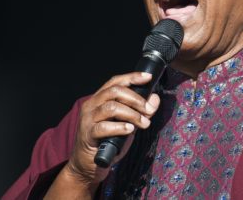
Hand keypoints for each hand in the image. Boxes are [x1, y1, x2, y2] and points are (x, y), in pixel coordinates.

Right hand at [65, 71, 160, 185]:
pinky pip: (103, 127)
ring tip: (144, 123)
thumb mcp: (128, 123)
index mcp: (100, 98)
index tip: (148, 77)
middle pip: (115, 91)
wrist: (88, 165)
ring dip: (132, 114)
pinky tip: (129, 130)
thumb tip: (155, 99)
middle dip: (136, 99)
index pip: (115, 81)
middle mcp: (91, 105)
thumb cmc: (108, 141)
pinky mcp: (87, 135)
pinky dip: (120, 127)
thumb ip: (140, 111)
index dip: (132, 77)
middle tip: (149, 110)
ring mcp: (87, 119)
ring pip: (111, 107)